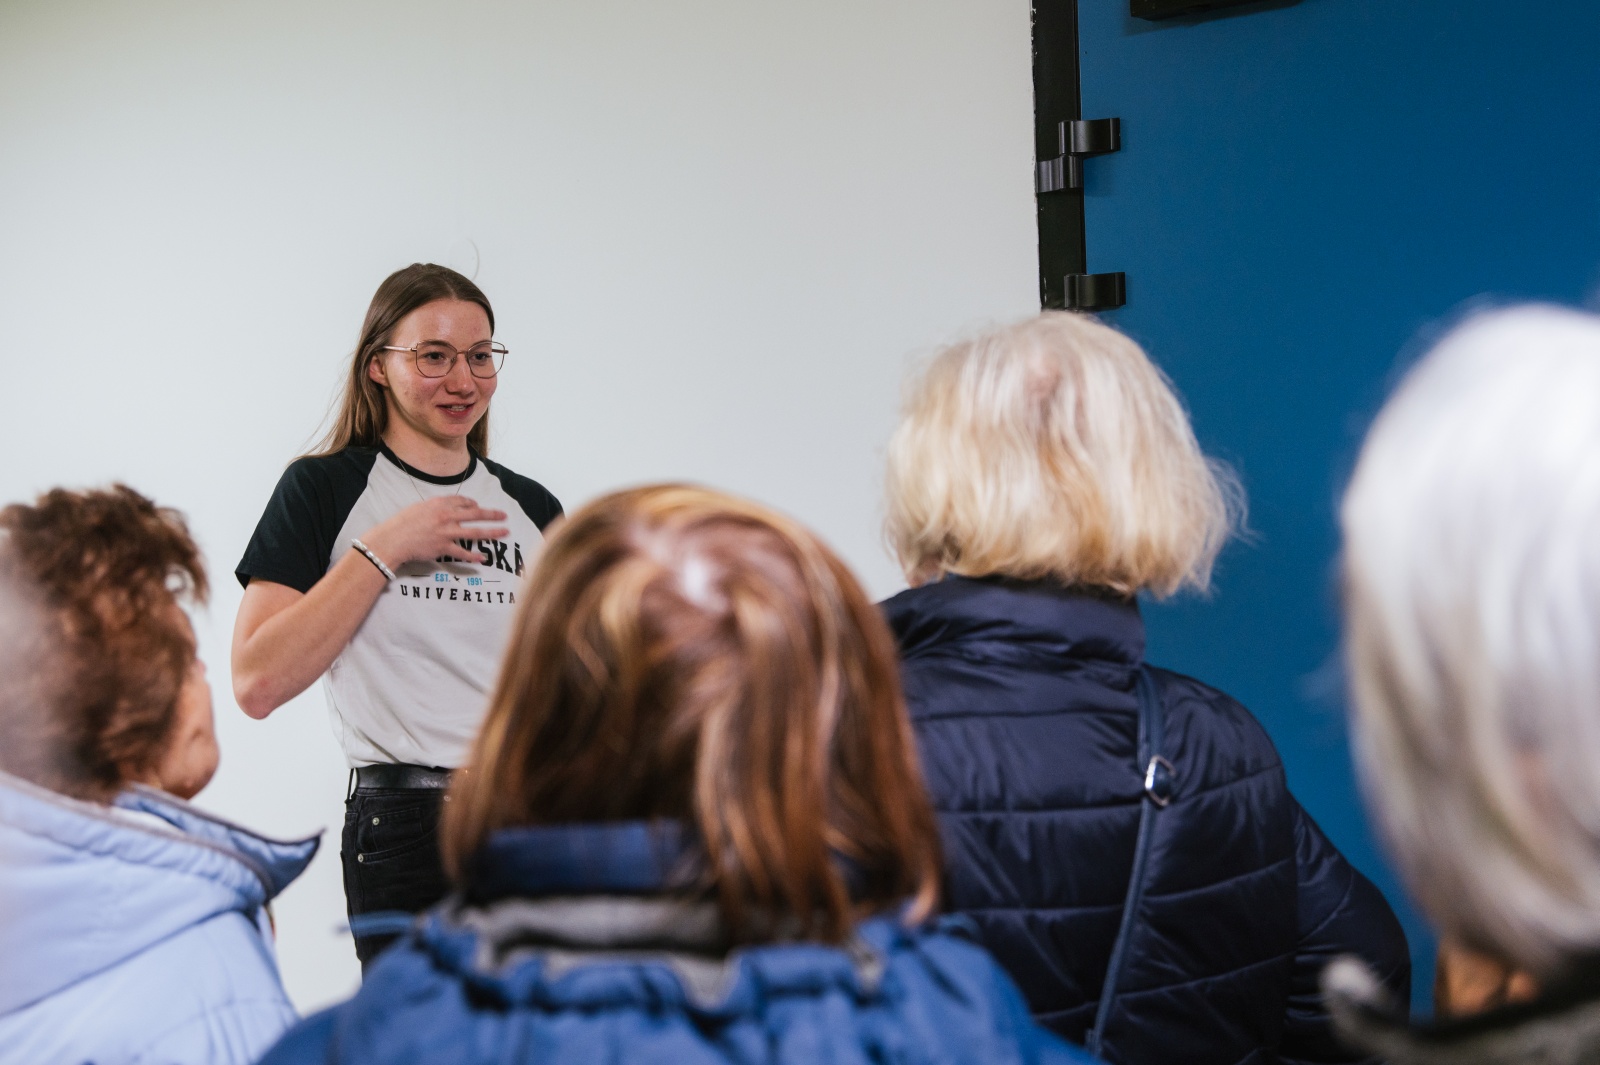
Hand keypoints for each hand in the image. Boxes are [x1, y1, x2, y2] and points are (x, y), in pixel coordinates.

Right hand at [361, 496, 508, 567]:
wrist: (393, 539)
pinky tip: (483, 558)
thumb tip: (446, 508)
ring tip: (504, 533)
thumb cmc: (402, 523)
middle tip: (504, 516)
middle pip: (475, 514)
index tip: (478, 507)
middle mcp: (446, 516)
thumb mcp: (419, 507)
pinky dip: (473, 557)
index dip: (473, 504)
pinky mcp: (443, 548)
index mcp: (440, 504)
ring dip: (492, 533)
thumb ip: (435, 507)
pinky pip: (462, 553)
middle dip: (492, 515)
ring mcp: (447, 532)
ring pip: (475, 532)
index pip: (463, 501)